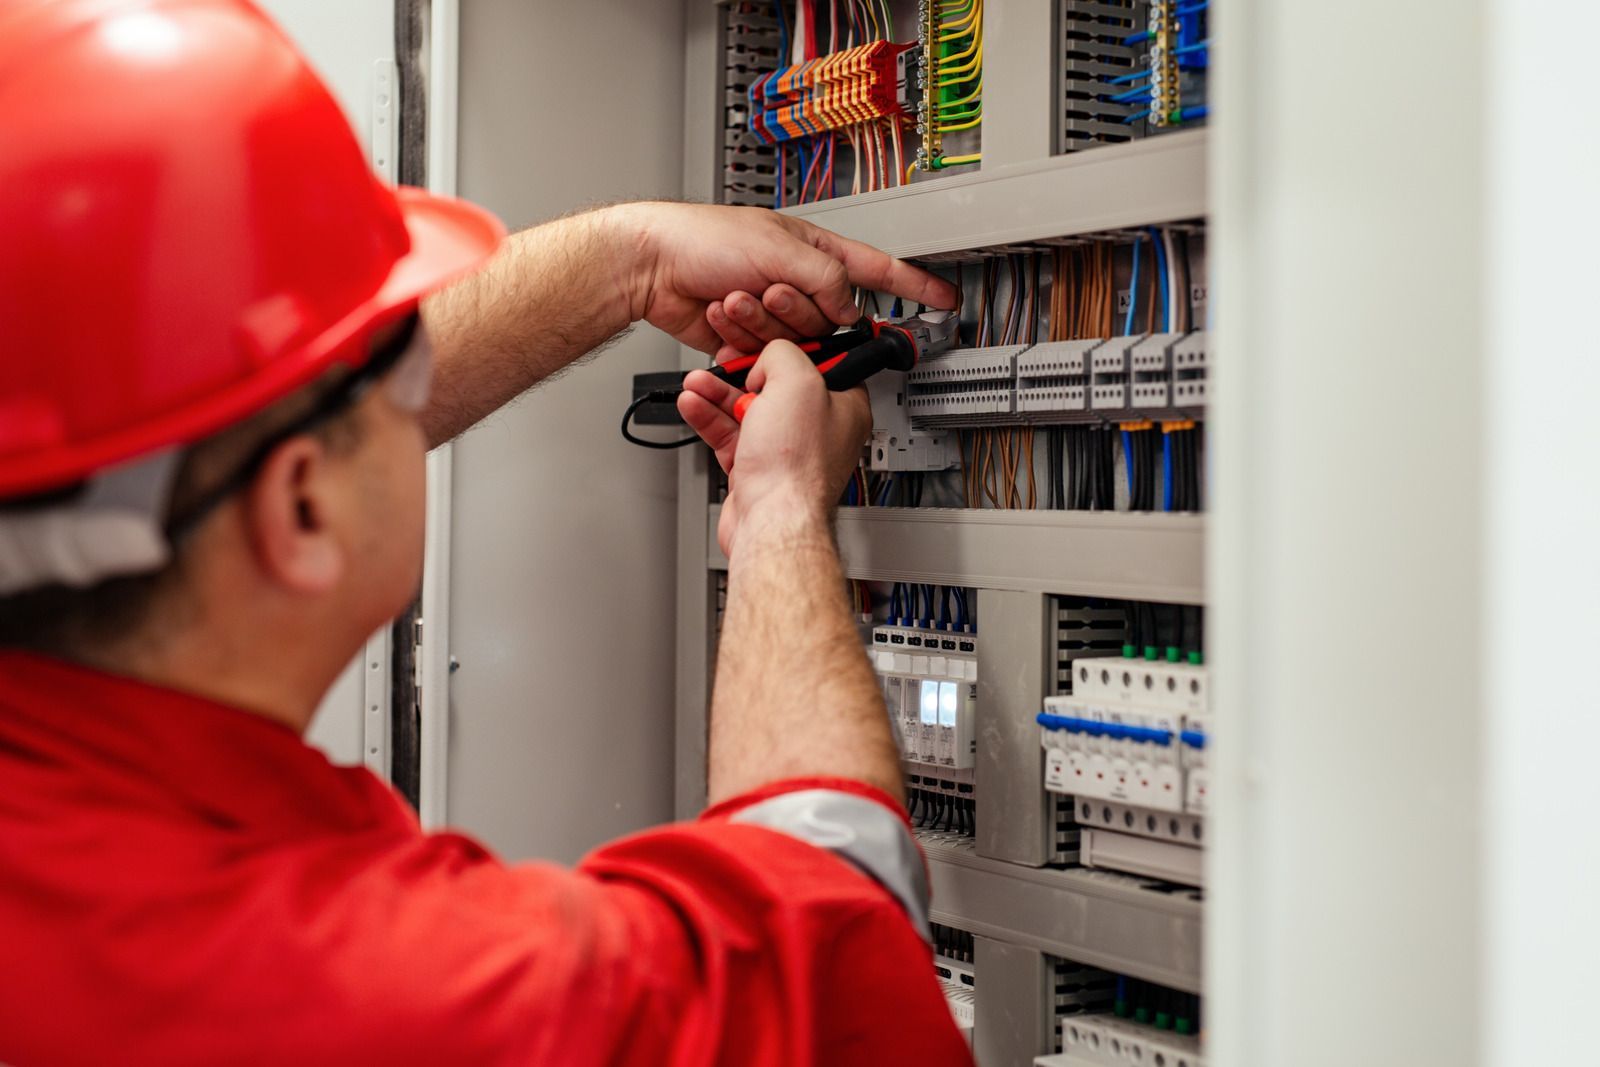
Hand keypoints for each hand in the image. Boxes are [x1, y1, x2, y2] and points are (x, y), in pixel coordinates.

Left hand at [612, 203, 955, 357]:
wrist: (651, 266)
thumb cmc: (702, 239)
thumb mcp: (778, 250)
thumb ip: (825, 280)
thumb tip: (850, 312)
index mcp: (814, 251)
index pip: (878, 271)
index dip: (914, 287)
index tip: (944, 300)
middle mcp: (797, 283)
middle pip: (832, 320)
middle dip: (801, 315)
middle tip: (769, 294)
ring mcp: (773, 314)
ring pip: (798, 343)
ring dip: (764, 326)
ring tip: (733, 299)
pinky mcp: (749, 340)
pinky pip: (767, 357)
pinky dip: (746, 344)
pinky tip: (724, 321)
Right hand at [678, 340, 870, 557]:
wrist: (771, 520)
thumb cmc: (796, 467)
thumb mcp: (797, 381)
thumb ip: (782, 354)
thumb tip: (767, 361)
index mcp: (844, 407)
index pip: (818, 364)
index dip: (787, 352)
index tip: (763, 346)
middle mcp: (817, 430)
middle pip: (775, 386)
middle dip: (741, 374)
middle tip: (724, 365)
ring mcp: (786, 451)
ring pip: (747, 410)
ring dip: (717, 395)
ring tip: (696, 383)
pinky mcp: (757, 469)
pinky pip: (730, 435)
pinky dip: (710, 418)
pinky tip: (694, 404)